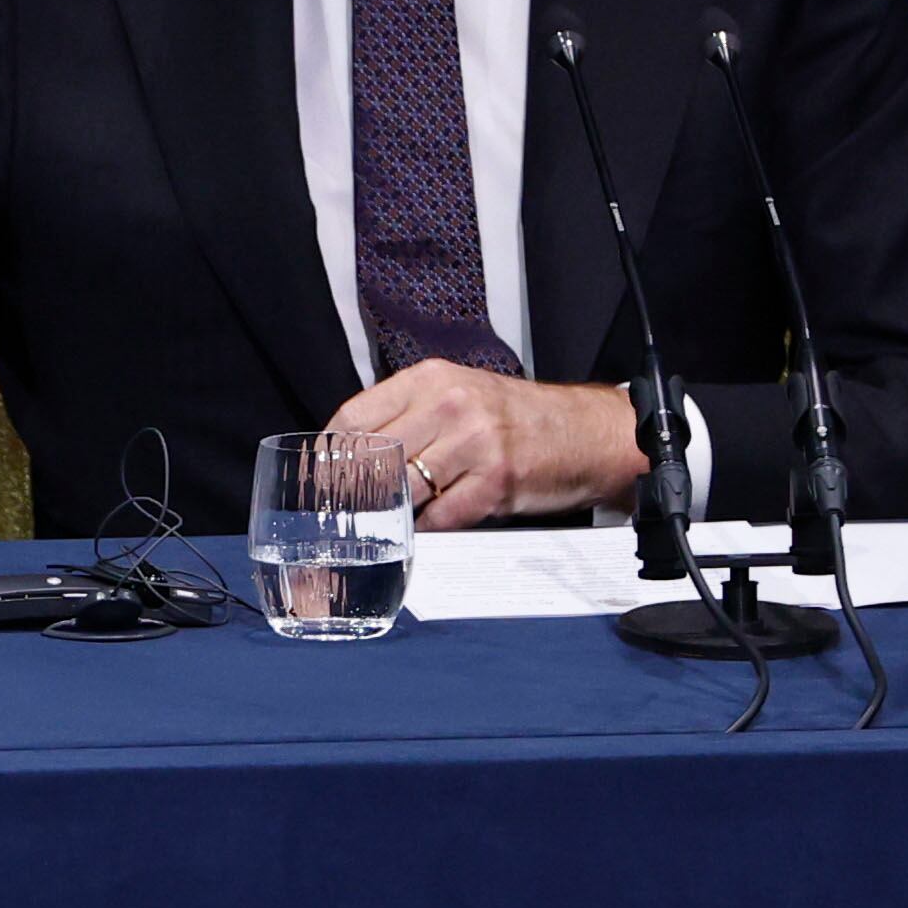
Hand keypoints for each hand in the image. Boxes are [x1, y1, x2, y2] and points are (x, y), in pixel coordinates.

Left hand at [328, 360, 642, 528]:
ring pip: (403, 488)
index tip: (319, 475)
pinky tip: (426, 527)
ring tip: (380, 522)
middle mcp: (450, 405)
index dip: (330, 453)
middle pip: (373, 455)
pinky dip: (428, 527)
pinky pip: (441, 515)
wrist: (587, 432)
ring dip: (389, 512)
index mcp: (431, 379)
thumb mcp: (459, 393)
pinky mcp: (496, 481)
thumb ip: (409, 413)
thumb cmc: (515, 417)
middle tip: (340, 510)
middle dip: (352, 488)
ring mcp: (475, 443)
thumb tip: (350, 449)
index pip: (356, 416)